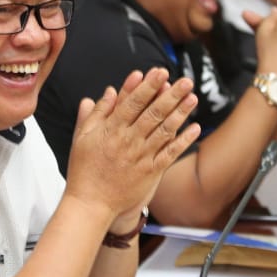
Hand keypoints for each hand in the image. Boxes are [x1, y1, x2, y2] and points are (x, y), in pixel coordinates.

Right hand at [64, 68, 200, 218]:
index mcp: (111, 130)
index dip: (147, 86)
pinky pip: (170, 154)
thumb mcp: (82, 137)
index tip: (159, 72)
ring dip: (180, 113)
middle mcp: (128, 141)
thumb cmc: (84, 169)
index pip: (132, 102)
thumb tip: (109, 91)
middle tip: (185, 80)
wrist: (90, 203)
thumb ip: (96, 113)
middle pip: (152, 113)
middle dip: (170, 95)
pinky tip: (194, 128)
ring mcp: (141, 157)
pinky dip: (183, 141)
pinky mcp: (150, 172)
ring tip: (193, 98)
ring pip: (164, 131)